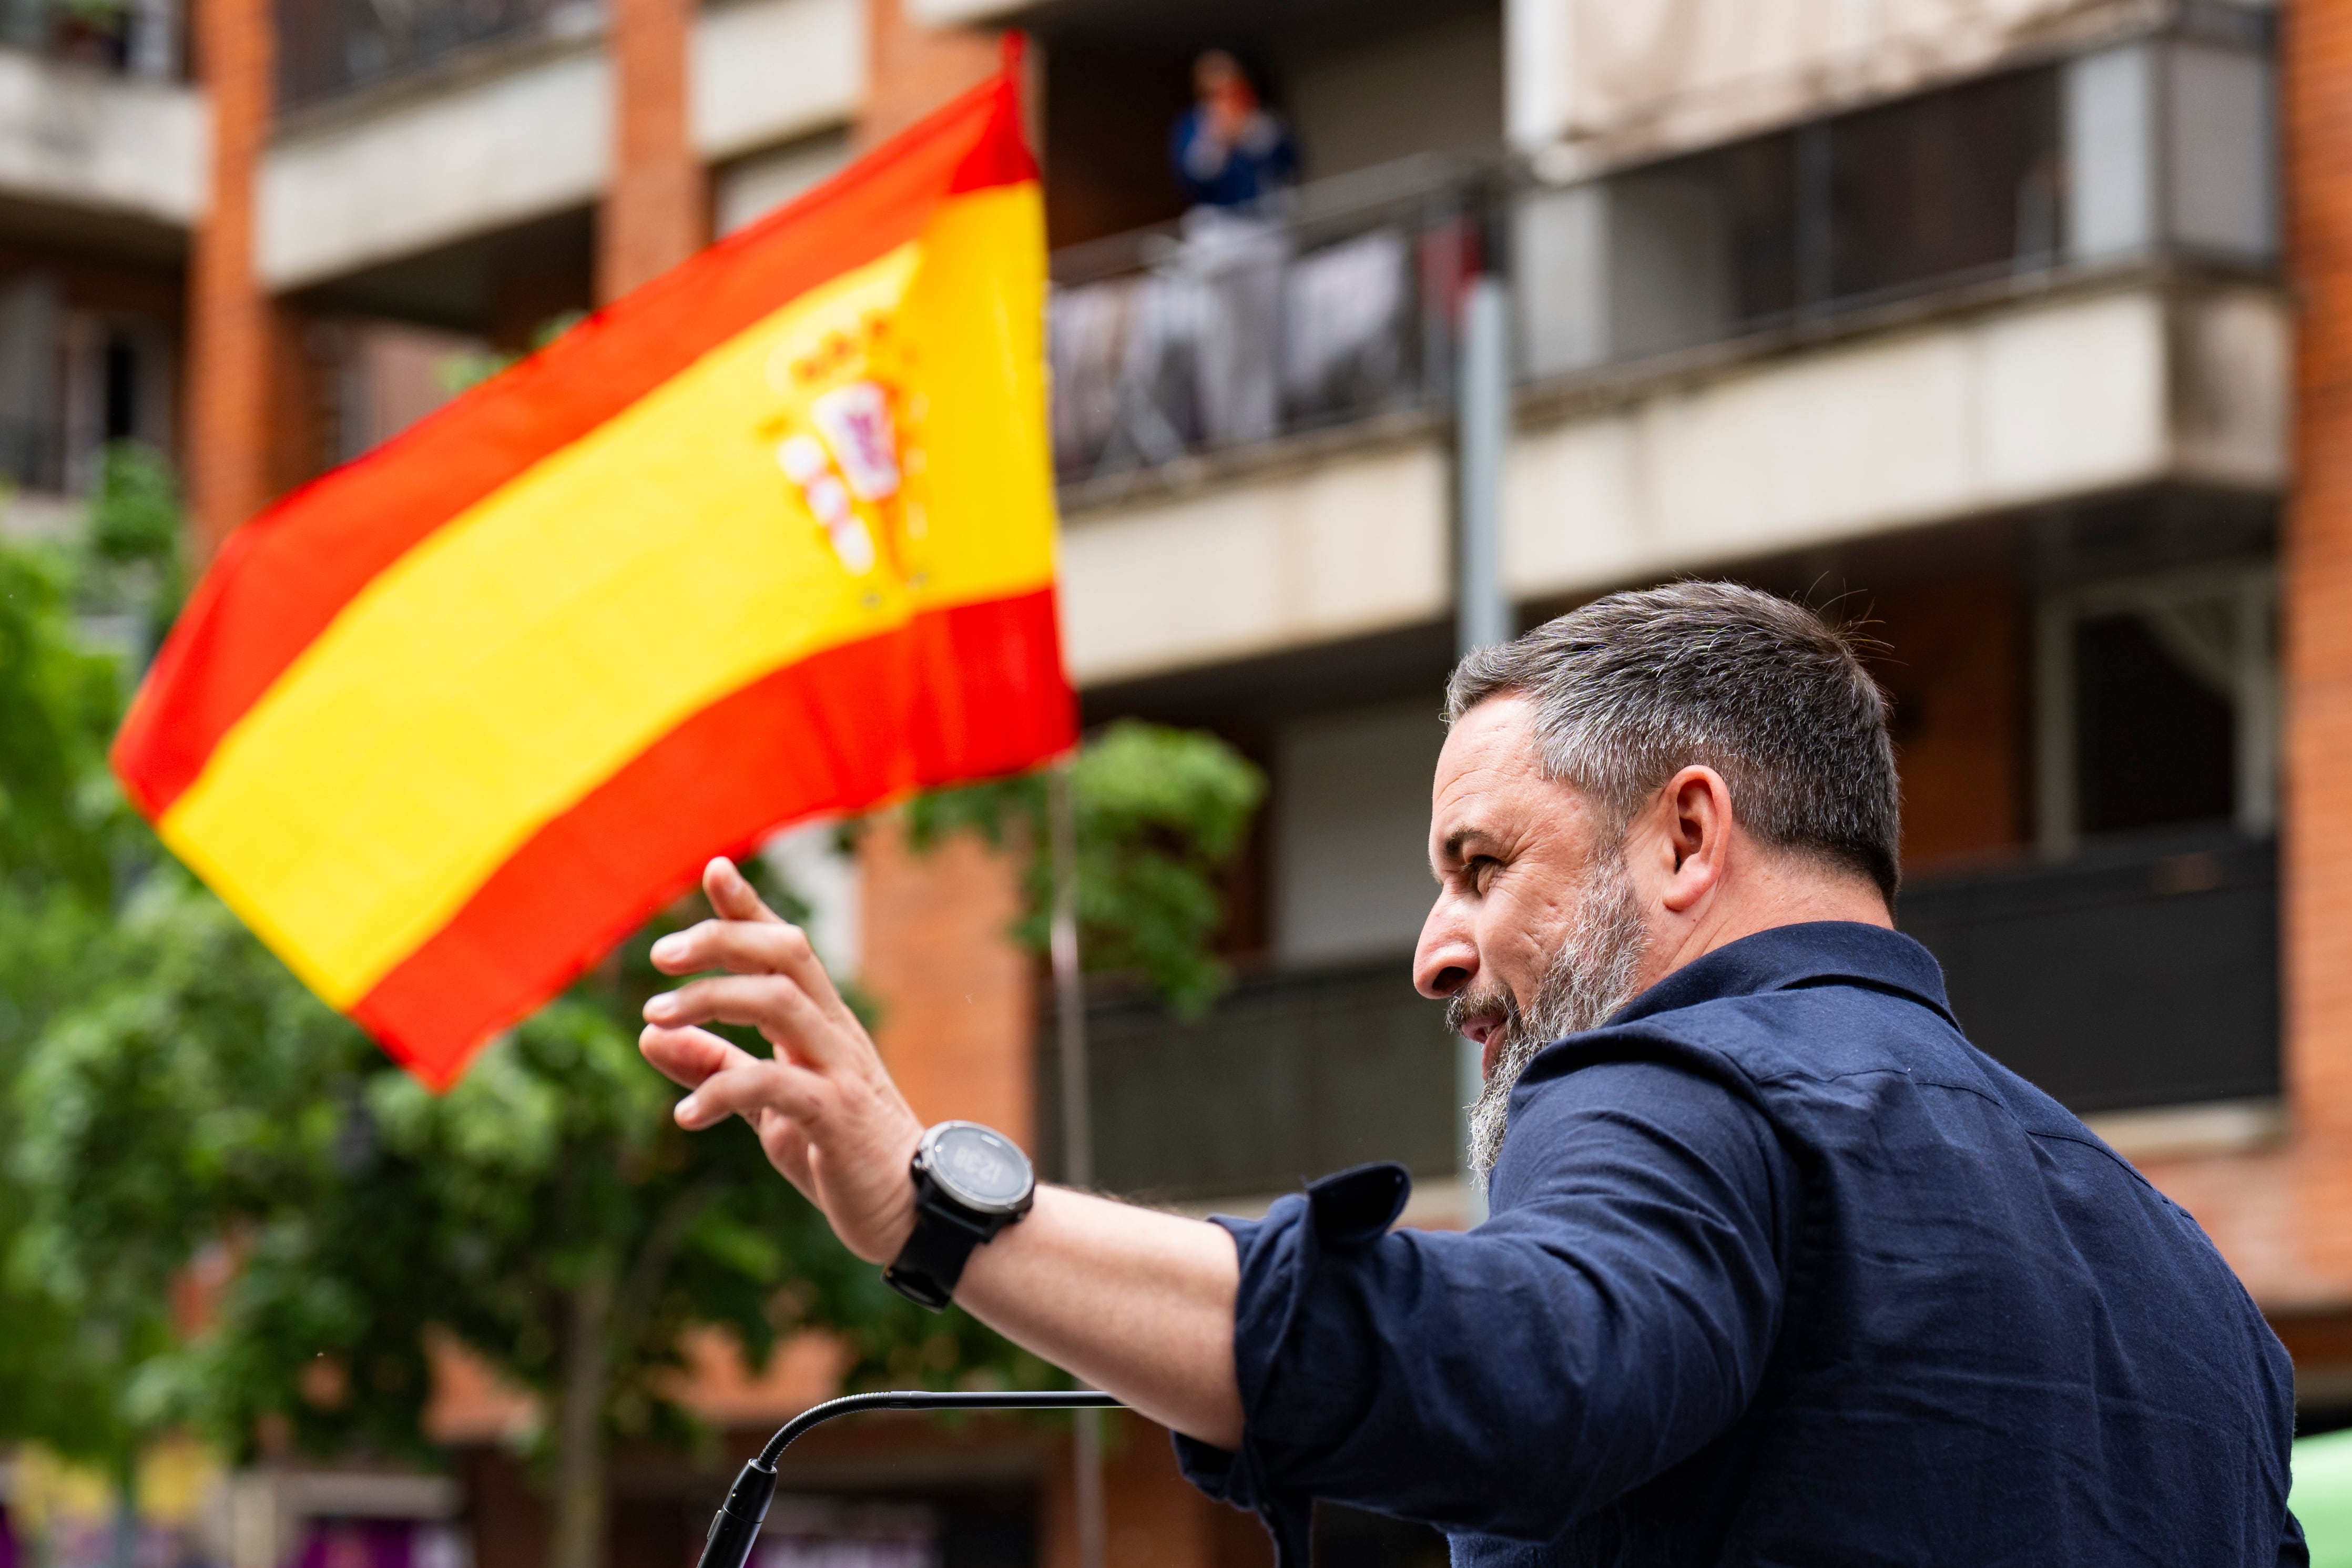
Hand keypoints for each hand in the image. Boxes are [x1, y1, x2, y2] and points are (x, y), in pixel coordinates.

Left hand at [639, 857, 924, 1262]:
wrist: (914, 1214)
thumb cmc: (842, 1156)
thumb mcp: (768, 1111)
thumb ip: (716, 1068)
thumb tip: (647, 1034)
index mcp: (821, 1025)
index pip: (784, 948)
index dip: (748, 907)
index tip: (713, 869)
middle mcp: (834, 1033)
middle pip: (785, 953)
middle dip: (720, 940)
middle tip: (658, 957)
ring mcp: (841, 1070)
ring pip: (778, 1001)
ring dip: (710, 1001)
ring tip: (654, 1019)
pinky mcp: (838, 1116)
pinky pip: (776, 1084)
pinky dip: (722, 1090)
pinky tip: (686, 1116)